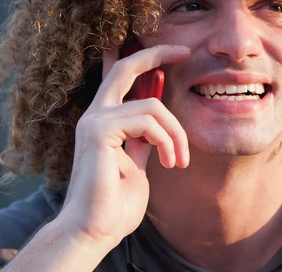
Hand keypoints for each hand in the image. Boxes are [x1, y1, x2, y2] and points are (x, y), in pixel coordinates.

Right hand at [56, 44, 190, 249]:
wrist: (96, 230)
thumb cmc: (116, 203)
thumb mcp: (138, 163)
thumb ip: (144, 140)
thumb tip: (158, 124)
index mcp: (105, 120)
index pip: (123, 77)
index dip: (148, 59)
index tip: (178, 53)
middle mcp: (96, 114)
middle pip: (126, 68)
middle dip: (157, 54)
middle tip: (185, 51)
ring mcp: (95, 120)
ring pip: (153, 107)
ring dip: (176, 135)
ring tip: (178, 162)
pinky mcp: (99, 131)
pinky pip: (147, 122)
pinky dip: (166, 141)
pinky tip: (168, 163)